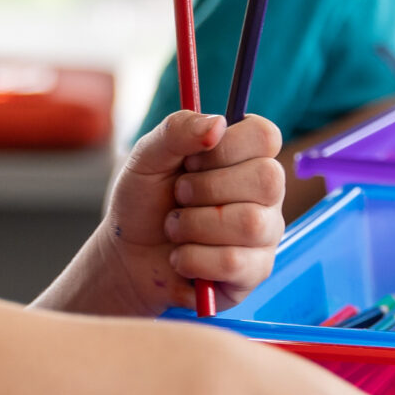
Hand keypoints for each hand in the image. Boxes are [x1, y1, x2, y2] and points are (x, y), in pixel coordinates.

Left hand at [99, 110, 286, 312]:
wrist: (128, 256)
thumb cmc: (144, 201)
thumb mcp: (147, 157)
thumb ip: (177, 130)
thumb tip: (217, 124)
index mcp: (246, 155)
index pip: (266, 136)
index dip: (226, 147)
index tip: (191, 161)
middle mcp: (266, 192)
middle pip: (267, 179)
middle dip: (206, 189)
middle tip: (179, 196)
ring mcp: (266, 232)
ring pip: (250, 224)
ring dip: (193, 226)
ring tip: (175, 228)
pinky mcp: (256, 271)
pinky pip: (234, 263)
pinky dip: (192, 259)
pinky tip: (182, 257)